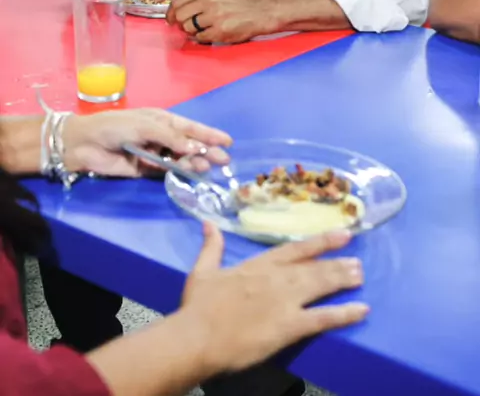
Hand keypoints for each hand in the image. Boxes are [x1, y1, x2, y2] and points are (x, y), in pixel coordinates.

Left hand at [64, 109, 231, 176]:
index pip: (190, 127)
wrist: (85, 144)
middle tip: (224, 161)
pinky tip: (189, 173)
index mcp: (162, 120)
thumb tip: (195, 147)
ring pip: (180, 159)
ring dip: (194, 163)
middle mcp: (161, 136)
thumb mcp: (145, 125)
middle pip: (189, 145)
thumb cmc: (114, 126)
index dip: (209, 134)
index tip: (228, 141)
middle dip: (207, 151)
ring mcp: (154, 153)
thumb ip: (170, 137)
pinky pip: (166, 171)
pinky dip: (178, 172)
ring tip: (208, 168)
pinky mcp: (145, 170)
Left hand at [167, 0, 272, 43]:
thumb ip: (195, 0)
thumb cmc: (234, 5)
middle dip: (180, 24)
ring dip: (192, 32)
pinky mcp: (220, 31)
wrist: (258, 12)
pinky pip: (200, 38)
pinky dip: (203, 38)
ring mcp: (214, 16)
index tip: (170, 20)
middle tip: (186, 27)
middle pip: (180, 16)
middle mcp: (208, 1)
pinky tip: (211, 33)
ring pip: (188, 28)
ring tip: (203, 29)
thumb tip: (175, 14)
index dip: (170, 13)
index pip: (177, 1)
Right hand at [182, 224, 367, 376]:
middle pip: (314, 266)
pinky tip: (362, 310)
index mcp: (259, 265)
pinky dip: (344, 314)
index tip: (342, 234)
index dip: (321, 241)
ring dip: (343, 280)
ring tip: (361, 276)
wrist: (197, 337)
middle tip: (358, 262)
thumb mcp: (203, 271)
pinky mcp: (289, 326)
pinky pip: (323, 318)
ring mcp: (285, 301)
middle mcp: (277, 278)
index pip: (296, 249)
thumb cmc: (198, 306)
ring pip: (322, 285)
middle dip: (337, 262)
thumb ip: (211, 246)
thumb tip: (208, 223)